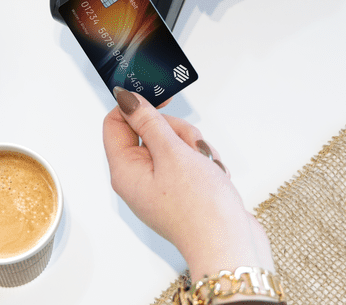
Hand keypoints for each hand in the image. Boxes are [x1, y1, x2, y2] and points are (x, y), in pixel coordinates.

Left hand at [103, 88, 273, 279]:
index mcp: (125, 170)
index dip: (137, 107)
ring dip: (195, 148)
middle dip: (177, 131)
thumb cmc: (200, 209)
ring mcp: (161, 186)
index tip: (163, 102)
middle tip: (190, 146)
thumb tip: (125, 99)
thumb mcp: (172, 153)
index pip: (116, 122)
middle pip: (149, 131)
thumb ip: (148, 121)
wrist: (230, 246)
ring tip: (207, 166)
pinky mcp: (182, 191)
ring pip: (174, 144)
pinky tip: (214, 175)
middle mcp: (139, 179)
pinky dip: (204, 162)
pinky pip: (189, 161)